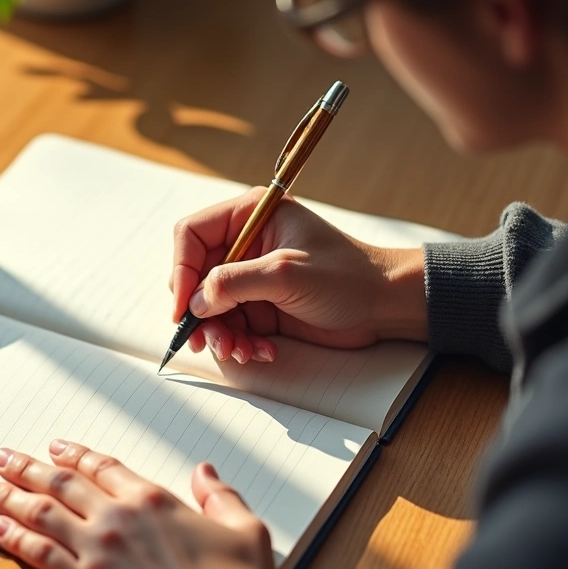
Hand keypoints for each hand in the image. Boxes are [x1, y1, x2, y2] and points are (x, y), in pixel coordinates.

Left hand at [0, 440, 272, 568]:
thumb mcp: (247, 533)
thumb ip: (222, 498)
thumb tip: (207, 472)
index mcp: (154, 500)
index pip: (103, 466)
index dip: (76, 453)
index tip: (56, 447)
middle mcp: (118, 519)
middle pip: (60, 483)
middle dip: (26, 468)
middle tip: (2, 456)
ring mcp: (97, 553)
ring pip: (41, 515)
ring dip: (9, 497)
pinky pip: (40, 555)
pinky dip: (15, 539)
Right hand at [171, 188, 426, 363]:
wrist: (386, 306)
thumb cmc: (348, 277)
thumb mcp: (287, 274)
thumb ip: (235, 283)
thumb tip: (194, 302)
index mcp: (249, 216)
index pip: (192, 236)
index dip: (181, 271)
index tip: (182, 308)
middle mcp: (245, 244)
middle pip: (195, 276)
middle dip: (200, 312)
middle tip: (209, 341)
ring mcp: (252, 276)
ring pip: (210, 307)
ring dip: (220, 334)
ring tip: (240, 352)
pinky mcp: (261, 305)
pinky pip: (232, 325)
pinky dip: (241, 343)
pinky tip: (262, 351)